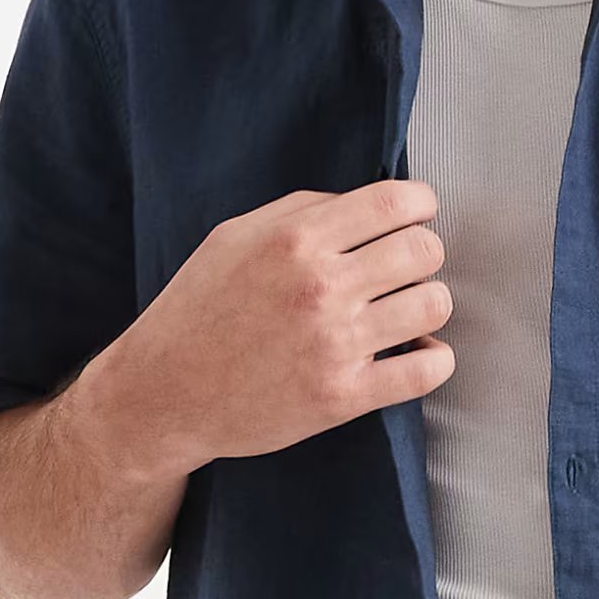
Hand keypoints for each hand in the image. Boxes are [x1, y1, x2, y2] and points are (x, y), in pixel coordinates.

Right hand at [110, 176, 455, 475]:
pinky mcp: (343, 396)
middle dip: (424, 253)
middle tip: (406, 267)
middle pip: (424, 251)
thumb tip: (365, 205)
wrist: (163, 393)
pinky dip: (434, 357)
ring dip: (428, 303)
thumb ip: (302, 211)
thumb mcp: (235, 237)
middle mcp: (320, 286)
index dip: (421, 204)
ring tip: (407, 309)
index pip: (395, 203)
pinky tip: (416, 350)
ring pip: (434, 305)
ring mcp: (334, 344)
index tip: (418, 215)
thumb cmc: (198, 309)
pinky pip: (426, 370)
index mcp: (295, 239)